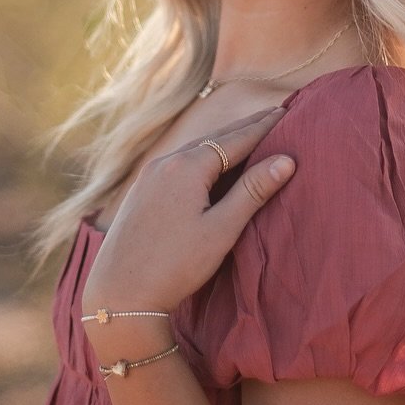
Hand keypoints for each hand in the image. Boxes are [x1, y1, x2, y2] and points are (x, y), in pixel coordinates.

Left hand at [81, 105, 297, 321]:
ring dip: (222, 142)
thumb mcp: (221, 229)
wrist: (119, 293)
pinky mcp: (140, 191)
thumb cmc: (176, 265)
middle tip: (273, 115)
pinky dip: (202, 157)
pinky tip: (209, 164)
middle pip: (214, 139)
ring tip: (247, 136)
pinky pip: (178, 163)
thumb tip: (286, 160)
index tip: (286, 111)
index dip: (263, 126)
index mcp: (187, 167)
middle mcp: (165, 162)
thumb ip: (252, 191)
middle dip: (245, 128)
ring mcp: (149, 176)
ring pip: (194, 150)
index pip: (236, 139)